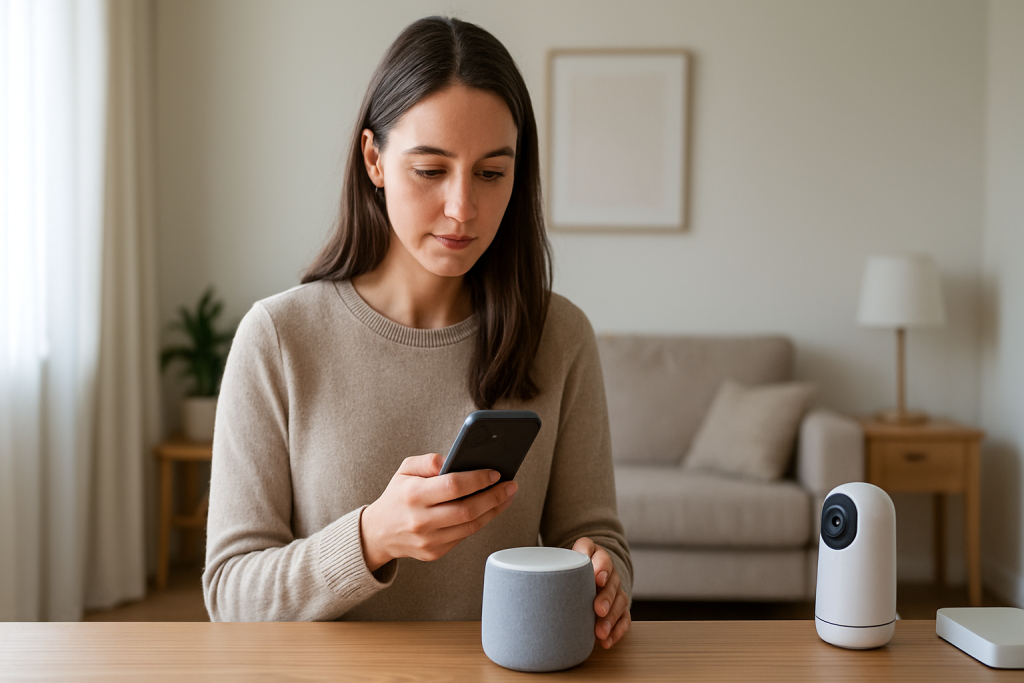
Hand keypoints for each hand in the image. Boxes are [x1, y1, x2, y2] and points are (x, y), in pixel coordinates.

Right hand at [360, 453, 517, 570]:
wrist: (379, 533)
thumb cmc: (397, 496)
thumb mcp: (404, 470)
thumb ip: (427, 461)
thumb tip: (451, 460)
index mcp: (413, 495)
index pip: (453, 486)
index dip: (478, 479)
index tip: (495, 472)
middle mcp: (420, 520)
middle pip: (467, 509)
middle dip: (494, 496)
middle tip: (511, 484)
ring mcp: (428, 540)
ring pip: (471, 526)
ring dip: (494, 510)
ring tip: (507, 495)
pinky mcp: (435, 553)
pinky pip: (465, 536)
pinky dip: (481, 521)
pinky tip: (491, 508)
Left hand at [573, 537, 630, 648]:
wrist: (584, 576)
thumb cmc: (573, 568)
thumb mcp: (569, 559)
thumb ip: (567, 560)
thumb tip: (558, 569)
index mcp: (598, 558)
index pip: (602, 558)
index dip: (602, 568)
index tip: (597, 579)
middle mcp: (610, 574)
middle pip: (613, 584)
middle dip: (607, 598)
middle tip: (599, 609)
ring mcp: (616, 592)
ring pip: (619, 603)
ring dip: (611, 619)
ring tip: (600, 632)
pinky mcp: (619, 608)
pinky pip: (624, 619)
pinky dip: (617, 631)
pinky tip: (606, 641)